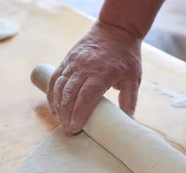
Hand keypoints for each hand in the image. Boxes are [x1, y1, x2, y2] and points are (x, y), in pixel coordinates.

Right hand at [47, 20, 141, 134]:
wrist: (116, 30)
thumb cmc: (126, 57)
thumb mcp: (134, 79)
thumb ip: (129, 100)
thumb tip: (128, 122)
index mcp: (102, 73)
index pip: (86, 97)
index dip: (79, 114)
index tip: (76, 128)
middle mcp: (84, 67)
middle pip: (70, 94)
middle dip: (67, 115)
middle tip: (69, 131)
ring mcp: (73, 62)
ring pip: (59, 86)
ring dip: (58, 106)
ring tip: (61, 121)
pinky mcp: (67, 59)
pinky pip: (55, 78)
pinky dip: (52, 93)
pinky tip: (53, 106)